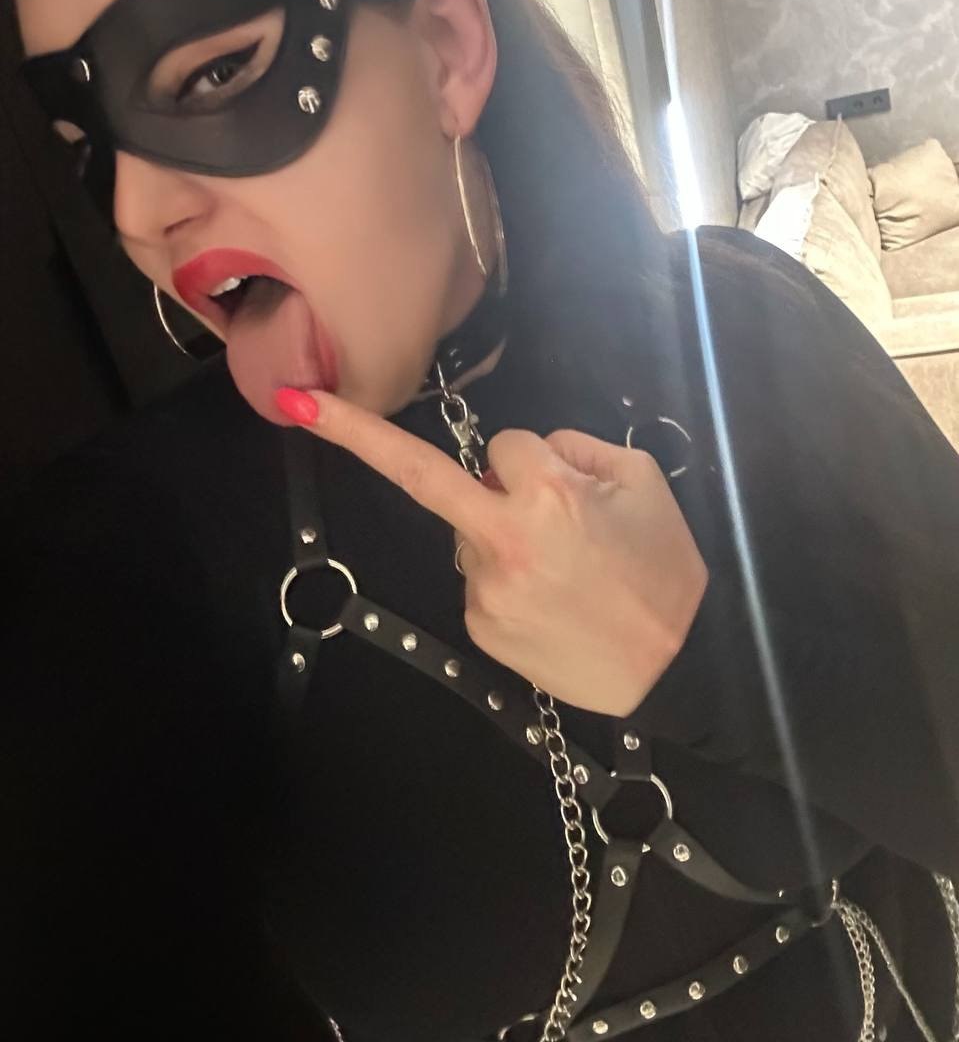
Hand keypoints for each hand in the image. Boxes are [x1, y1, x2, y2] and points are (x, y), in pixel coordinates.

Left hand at [275, 388, 708, 715]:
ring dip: (494, 533)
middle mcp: (501, 538)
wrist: (676, 671)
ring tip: (563, 571)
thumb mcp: (644, 485)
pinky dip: (503, 579)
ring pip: (466, 533)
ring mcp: (483, 588)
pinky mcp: (479, 628)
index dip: (526, 455)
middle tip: (301, 403)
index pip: (502, 444)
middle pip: (423, 475)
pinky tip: (550, 602)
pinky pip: (478, 581)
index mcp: (547, 495)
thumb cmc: (666, 572)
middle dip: (350, 431)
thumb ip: (578, 449)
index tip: (541, 468)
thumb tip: (525, 454)